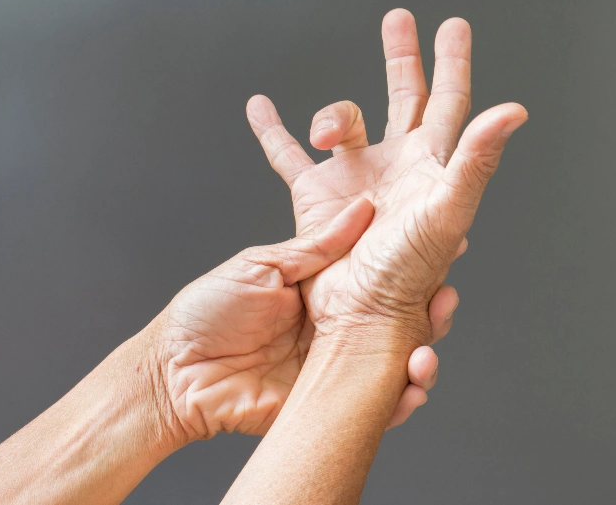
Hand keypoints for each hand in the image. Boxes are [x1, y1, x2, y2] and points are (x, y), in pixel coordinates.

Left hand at [146, 198, 448, 441]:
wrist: (170, 372)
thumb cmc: (205, 313)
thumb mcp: (263, 264)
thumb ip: (318, 246)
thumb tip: (363, 209)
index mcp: (324, 289)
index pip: (382, 277)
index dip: (414, 269)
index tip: (445, 253)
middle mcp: (338, 326)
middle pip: (401, 321)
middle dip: (433, 314)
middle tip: (445, 301)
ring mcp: (336, 366)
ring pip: (396, 363)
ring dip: (424, 359)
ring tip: (427, 354)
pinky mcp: (328, 403)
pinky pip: (375, 405)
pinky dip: (400, 401)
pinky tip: (413, 391)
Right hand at [246, 9, 525, 349]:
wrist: (359, 319)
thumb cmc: (411, 271)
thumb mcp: (449, 208)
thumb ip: (477, 156)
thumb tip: (515, 110)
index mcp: (433, 165)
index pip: (450, 101)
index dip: (453, 63)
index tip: (453, 25)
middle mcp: (398, 167)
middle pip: (404, 97)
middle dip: (402, 57)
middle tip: (398, 17)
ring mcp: (356, 179)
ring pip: (344, 122)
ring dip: (331, 112)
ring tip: (326, 131)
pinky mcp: (316, 199)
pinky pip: (288, 157)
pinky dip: (273, 132)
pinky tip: (260, 107)